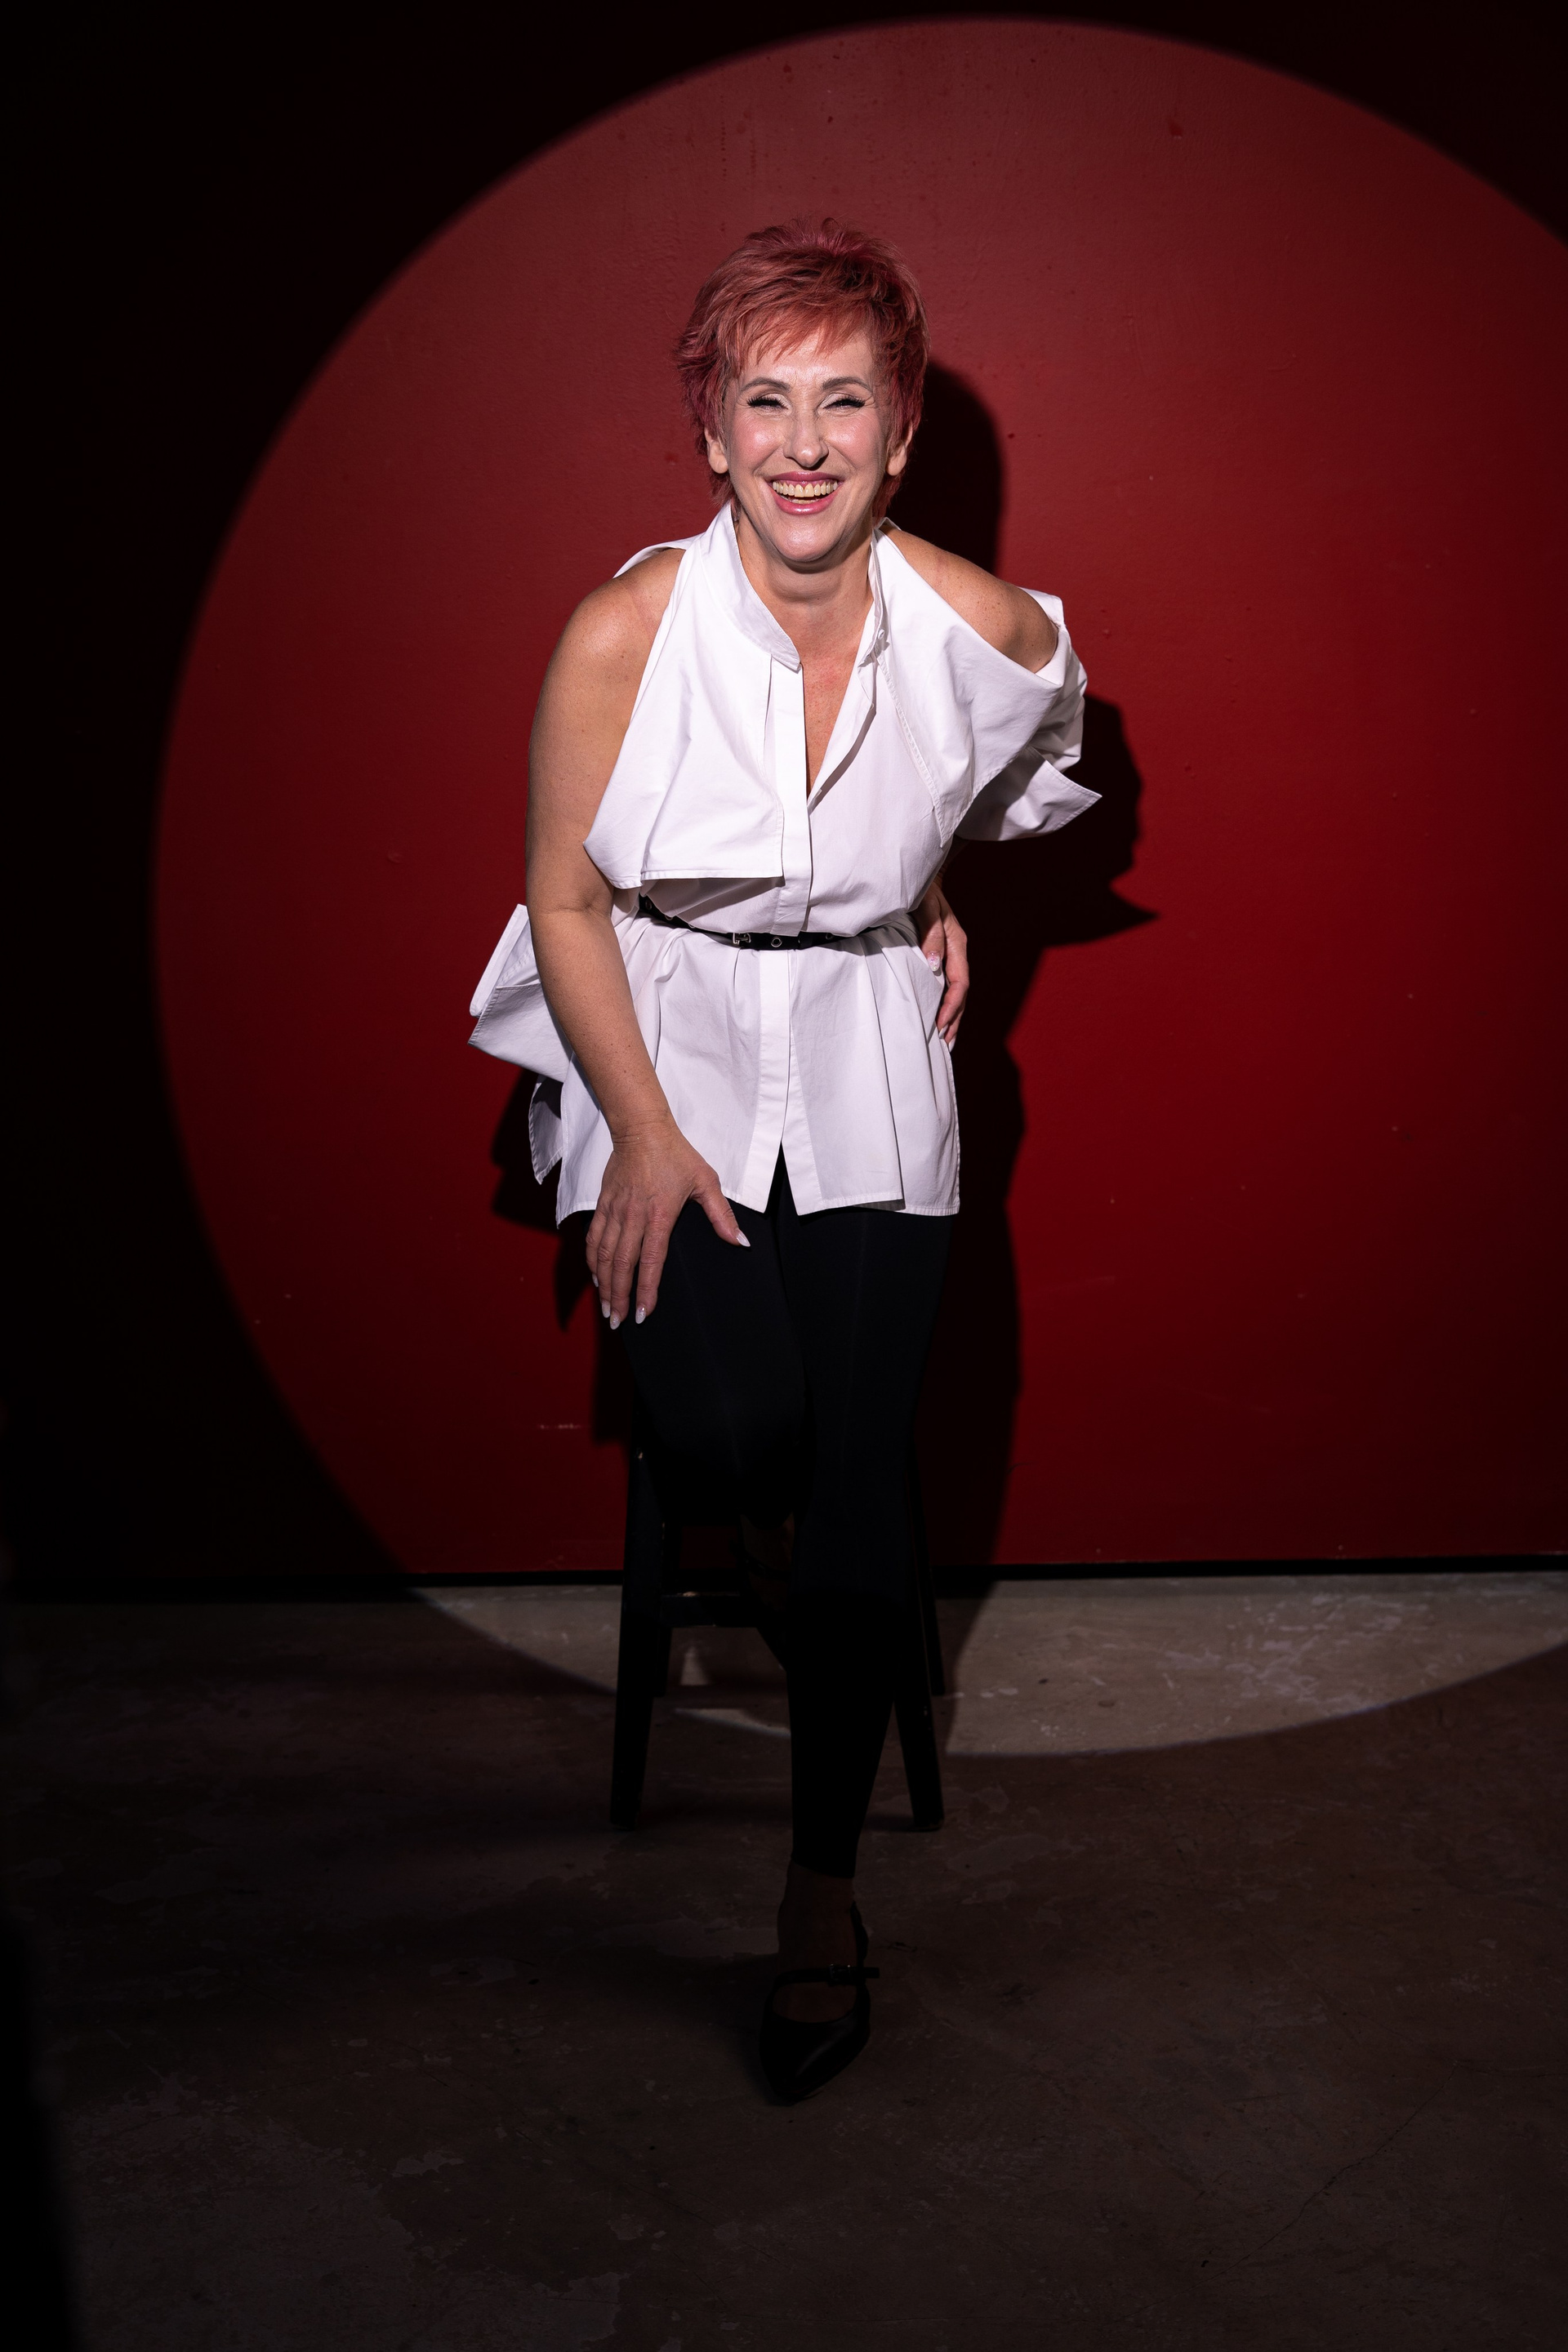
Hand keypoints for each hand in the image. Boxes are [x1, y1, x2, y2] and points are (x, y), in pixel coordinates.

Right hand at [586, 1118, 746, 1326]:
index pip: (652, 1260)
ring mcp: (615, 1210)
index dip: (646, 1289)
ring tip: (607, 1307)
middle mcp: (633, 1216)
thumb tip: (740, 1242)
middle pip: (622, 1264)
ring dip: (604, 1283)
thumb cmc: (675, 1154)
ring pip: (603, 1254)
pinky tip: (596, 1275)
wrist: (641, 1128)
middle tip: (618, 1320)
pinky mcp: (603, 1203)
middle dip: (619, 1296)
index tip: (644, 1313)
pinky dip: (593, 1259)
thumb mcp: (706, 1181)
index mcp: (659, 1214)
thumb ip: (722, 1216)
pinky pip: (594, 1237)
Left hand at [913, 879, 969, 1046]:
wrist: (924, 879)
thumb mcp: (926, 908)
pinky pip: (947, 985)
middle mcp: (957, 952)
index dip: (951, 1006)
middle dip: (954, 1020)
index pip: (959, 983)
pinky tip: (938, 1016)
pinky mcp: (942, 956)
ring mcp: (951, 955)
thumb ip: (930, 934)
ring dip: (952, 1016)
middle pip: (962, 994)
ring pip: (956, 992)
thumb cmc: (923, 891)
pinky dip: (945, 1004)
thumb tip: (933, 965)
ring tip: (945, 1041)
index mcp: (957, 944)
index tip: (940, 1024)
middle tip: (945, 1044)